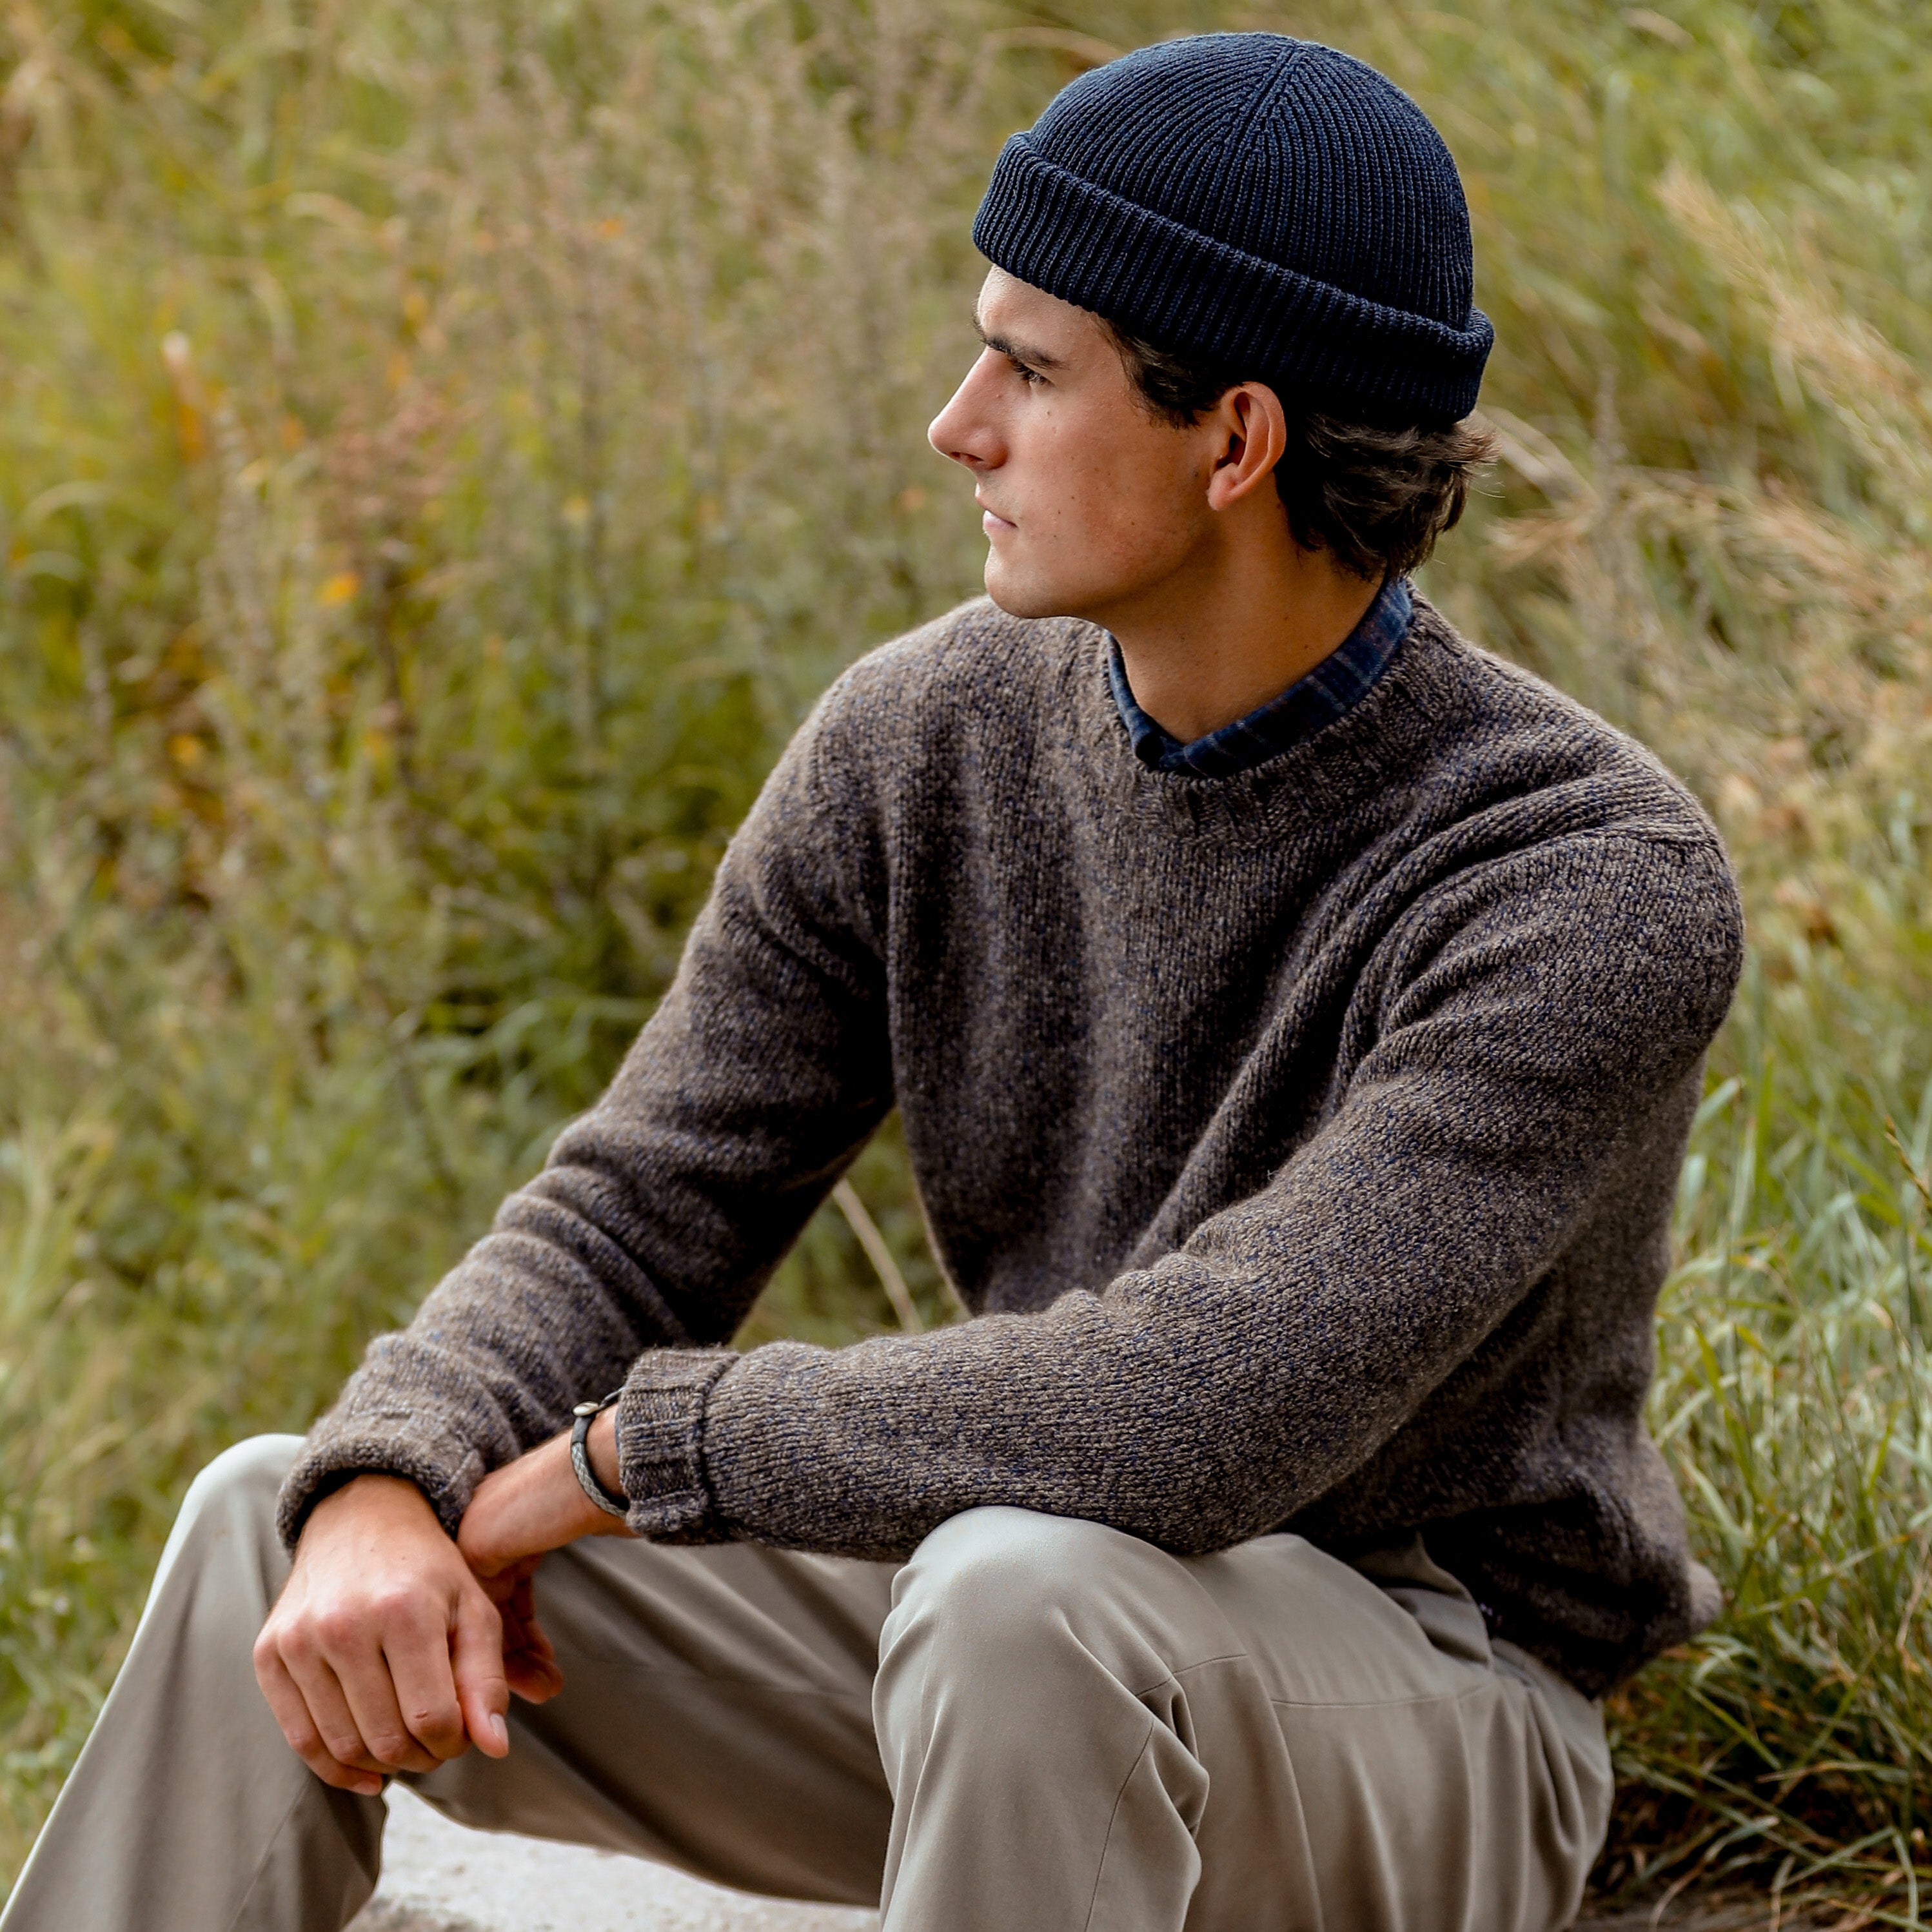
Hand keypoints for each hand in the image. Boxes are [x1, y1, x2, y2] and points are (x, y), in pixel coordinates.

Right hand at [254, 1473, 511, 1797]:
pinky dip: (336, 1767)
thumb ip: (486, 1679)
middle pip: (387, 1738)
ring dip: (382, 1764)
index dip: (455, 1743)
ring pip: (343, 1745)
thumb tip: (495, 1749)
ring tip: (407, 1748)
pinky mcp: (268, 1655)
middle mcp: (344, 1624)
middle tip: (436, 1746)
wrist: (361, 1522)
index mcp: (404, 1610)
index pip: (432, 1718)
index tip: (463, 1736)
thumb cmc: (428, 1572)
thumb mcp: (474, 1609)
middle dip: (422, 1757)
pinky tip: (367, 1771)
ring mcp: (299, 1640)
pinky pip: (299, 1739)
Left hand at [457, 1409, 633, 1698]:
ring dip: (516, 1660)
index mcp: (500, 1516)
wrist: (604, 1465)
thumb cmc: (607, 1489)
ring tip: (547, 1689)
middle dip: (516, 1655)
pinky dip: (510, 1648)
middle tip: (543, 1687)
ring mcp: (472, 1534)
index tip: (542, 1664)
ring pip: (485, 1614)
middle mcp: (479, 1525)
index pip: (499, 1590)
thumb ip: (551, 1557)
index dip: (519, 1634)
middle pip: (489, 1606)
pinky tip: (539, 1665)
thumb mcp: (573, 1531)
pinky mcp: (475, 1546)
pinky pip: (484, 1612)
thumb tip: (558, 1600)